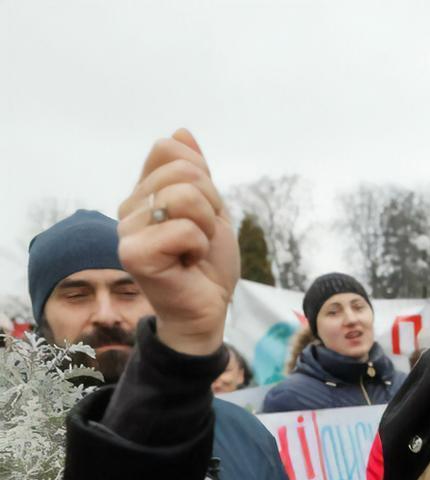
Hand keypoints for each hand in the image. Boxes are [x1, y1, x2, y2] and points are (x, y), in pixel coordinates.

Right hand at [117, 129, 237, 355]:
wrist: (209, 307)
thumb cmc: (208, 264)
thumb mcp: (211, 210)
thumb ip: (197, 172)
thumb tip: (180, 131)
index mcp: (144, 192)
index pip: (169, 150)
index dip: (202, 179)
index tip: (202, 213)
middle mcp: (129, 207)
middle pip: (184, 172)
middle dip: (209, 206)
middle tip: (200, 238)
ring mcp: (126, 230)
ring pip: (185, 197)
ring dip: (206, 227)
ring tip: (194, 250)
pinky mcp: (133, 254)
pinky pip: (184, 229)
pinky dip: (199, 246)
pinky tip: (187, 264)